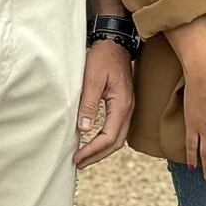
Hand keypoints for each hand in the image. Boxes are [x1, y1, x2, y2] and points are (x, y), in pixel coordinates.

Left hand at [73, 38, 133, 168]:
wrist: (115, 43)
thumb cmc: (103, 58)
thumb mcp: (92, 79)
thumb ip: (89, 104)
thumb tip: (84, 129)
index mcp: (122, 104)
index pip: (109, 137)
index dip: (93, 150)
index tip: (77, 157)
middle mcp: (128, 109)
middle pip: (116, 142)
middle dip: (97, 155)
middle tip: (78, 163)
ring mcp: (128, 107)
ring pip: (118, 137)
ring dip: (102, 149)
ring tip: (84, 156)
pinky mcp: (123, 105)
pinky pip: (117, 129)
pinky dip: (106, 139)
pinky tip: (94, 141)